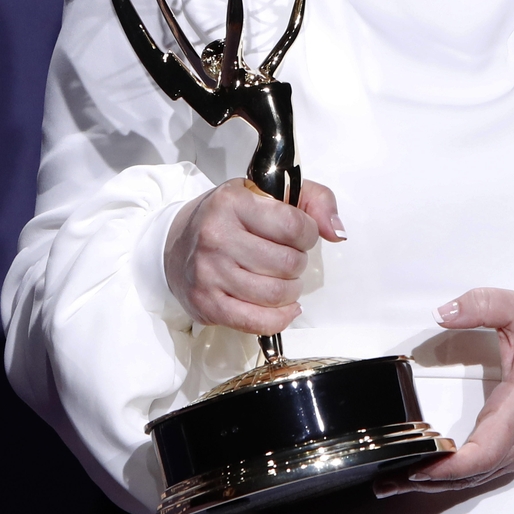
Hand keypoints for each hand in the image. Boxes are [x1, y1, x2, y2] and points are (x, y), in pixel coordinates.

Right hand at [163, 178, 344, 333]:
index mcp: (233, 203)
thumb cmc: (230, 217)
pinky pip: (258, 322)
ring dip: (291, 291)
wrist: (176, 242)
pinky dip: (280, 318)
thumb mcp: (269, 192)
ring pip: (276, 295)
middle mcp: (216, 237)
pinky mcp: (207, 304)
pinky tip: (284, 307)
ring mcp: (209, 273)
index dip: (308, 234)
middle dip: (298, 264)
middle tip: (288, 258)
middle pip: (287, 264)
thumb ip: (315, 200)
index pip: (294, 226)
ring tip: (283, 280)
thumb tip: (337, 232)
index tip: (300, 234)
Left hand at [376, 288, 513, 496]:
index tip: (420, 464)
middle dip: (433, 479)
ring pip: (480, 477)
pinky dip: (458, 478)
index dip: (452, 465)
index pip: (487, 449)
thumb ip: (480, 305)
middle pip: (476, 472)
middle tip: (391, 476)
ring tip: (399, 479)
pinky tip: (431, 475)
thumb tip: (442, 313)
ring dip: (441, 483)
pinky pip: (488, 472)